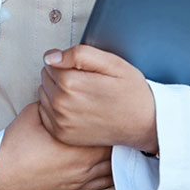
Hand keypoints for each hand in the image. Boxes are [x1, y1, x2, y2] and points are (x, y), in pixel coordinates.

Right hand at [0, 102, 112, 189]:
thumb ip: (53, 104)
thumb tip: (63, 96)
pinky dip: (114, 174)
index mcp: (76, 143)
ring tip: (123, 143)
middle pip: (114, 149)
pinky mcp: (77, 188)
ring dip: (119, 155)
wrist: (2, 174)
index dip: (113, 118)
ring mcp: (82, 179)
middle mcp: (84, 163)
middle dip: (118, 136)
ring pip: (113, 167)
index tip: (117, 109)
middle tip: (124, 124)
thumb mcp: (33, 113)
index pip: (106, 129)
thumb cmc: (15, 147)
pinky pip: (106, 184)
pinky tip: (116, 165)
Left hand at [38, 45, 157, 152]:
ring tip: (82, 95)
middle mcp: (62, 104)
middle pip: (45, 77)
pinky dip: (55, 109)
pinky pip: (45, 112)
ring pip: (44, 93)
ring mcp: (61, 122)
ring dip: (56, 91)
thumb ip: (79, 54)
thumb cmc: (131, 93)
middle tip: (85, 83)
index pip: (50, 62)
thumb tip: (51, 57)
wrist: (145, 125)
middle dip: (60, 75)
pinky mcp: (61, 134)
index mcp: (71, 84)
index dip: (66, 63)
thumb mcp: (112, 63)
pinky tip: (75, 109)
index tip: (83, 70)